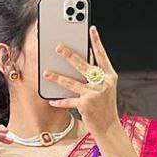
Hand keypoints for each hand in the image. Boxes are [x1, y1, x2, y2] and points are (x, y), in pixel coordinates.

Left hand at [42, 26, 120, 140]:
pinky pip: (69, 100)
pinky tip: (51, 100)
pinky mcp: (85, 105)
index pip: (102, 56)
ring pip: (72, 82)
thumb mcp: (106, 88)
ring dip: (57, 77)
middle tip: (58, 47)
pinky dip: (59, 101)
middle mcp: (103, 83)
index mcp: (110, 76)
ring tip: (46, 72)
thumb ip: (97, 75)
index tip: (91, 29)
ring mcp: (94, 94)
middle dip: (69, 55)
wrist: (109, 127)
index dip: (96, 42)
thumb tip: (82, 60)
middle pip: (83, 65)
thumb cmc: (105, 106)